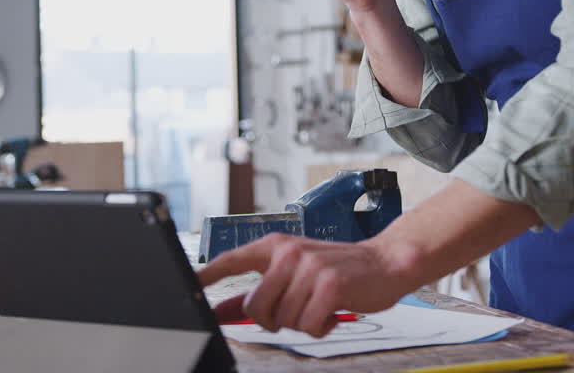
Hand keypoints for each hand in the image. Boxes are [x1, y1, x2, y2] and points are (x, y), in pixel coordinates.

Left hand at [197, 233, 415, 337]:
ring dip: (302, 322)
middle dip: (274, 319)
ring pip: (283, 320)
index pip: (231, 260)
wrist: (385, 262)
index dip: (206, 277)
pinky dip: (320, 327)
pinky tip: (331, 311)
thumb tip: (222, 311)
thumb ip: (259, 290)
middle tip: (297, 309)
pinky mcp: (329, 284)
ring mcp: (309, 267)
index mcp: (276, 246)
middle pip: (255, 307)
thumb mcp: (295, 272)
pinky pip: (308, 325)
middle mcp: (289, 253)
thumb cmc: (339, 269)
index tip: (187, 288)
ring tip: (319, 305)